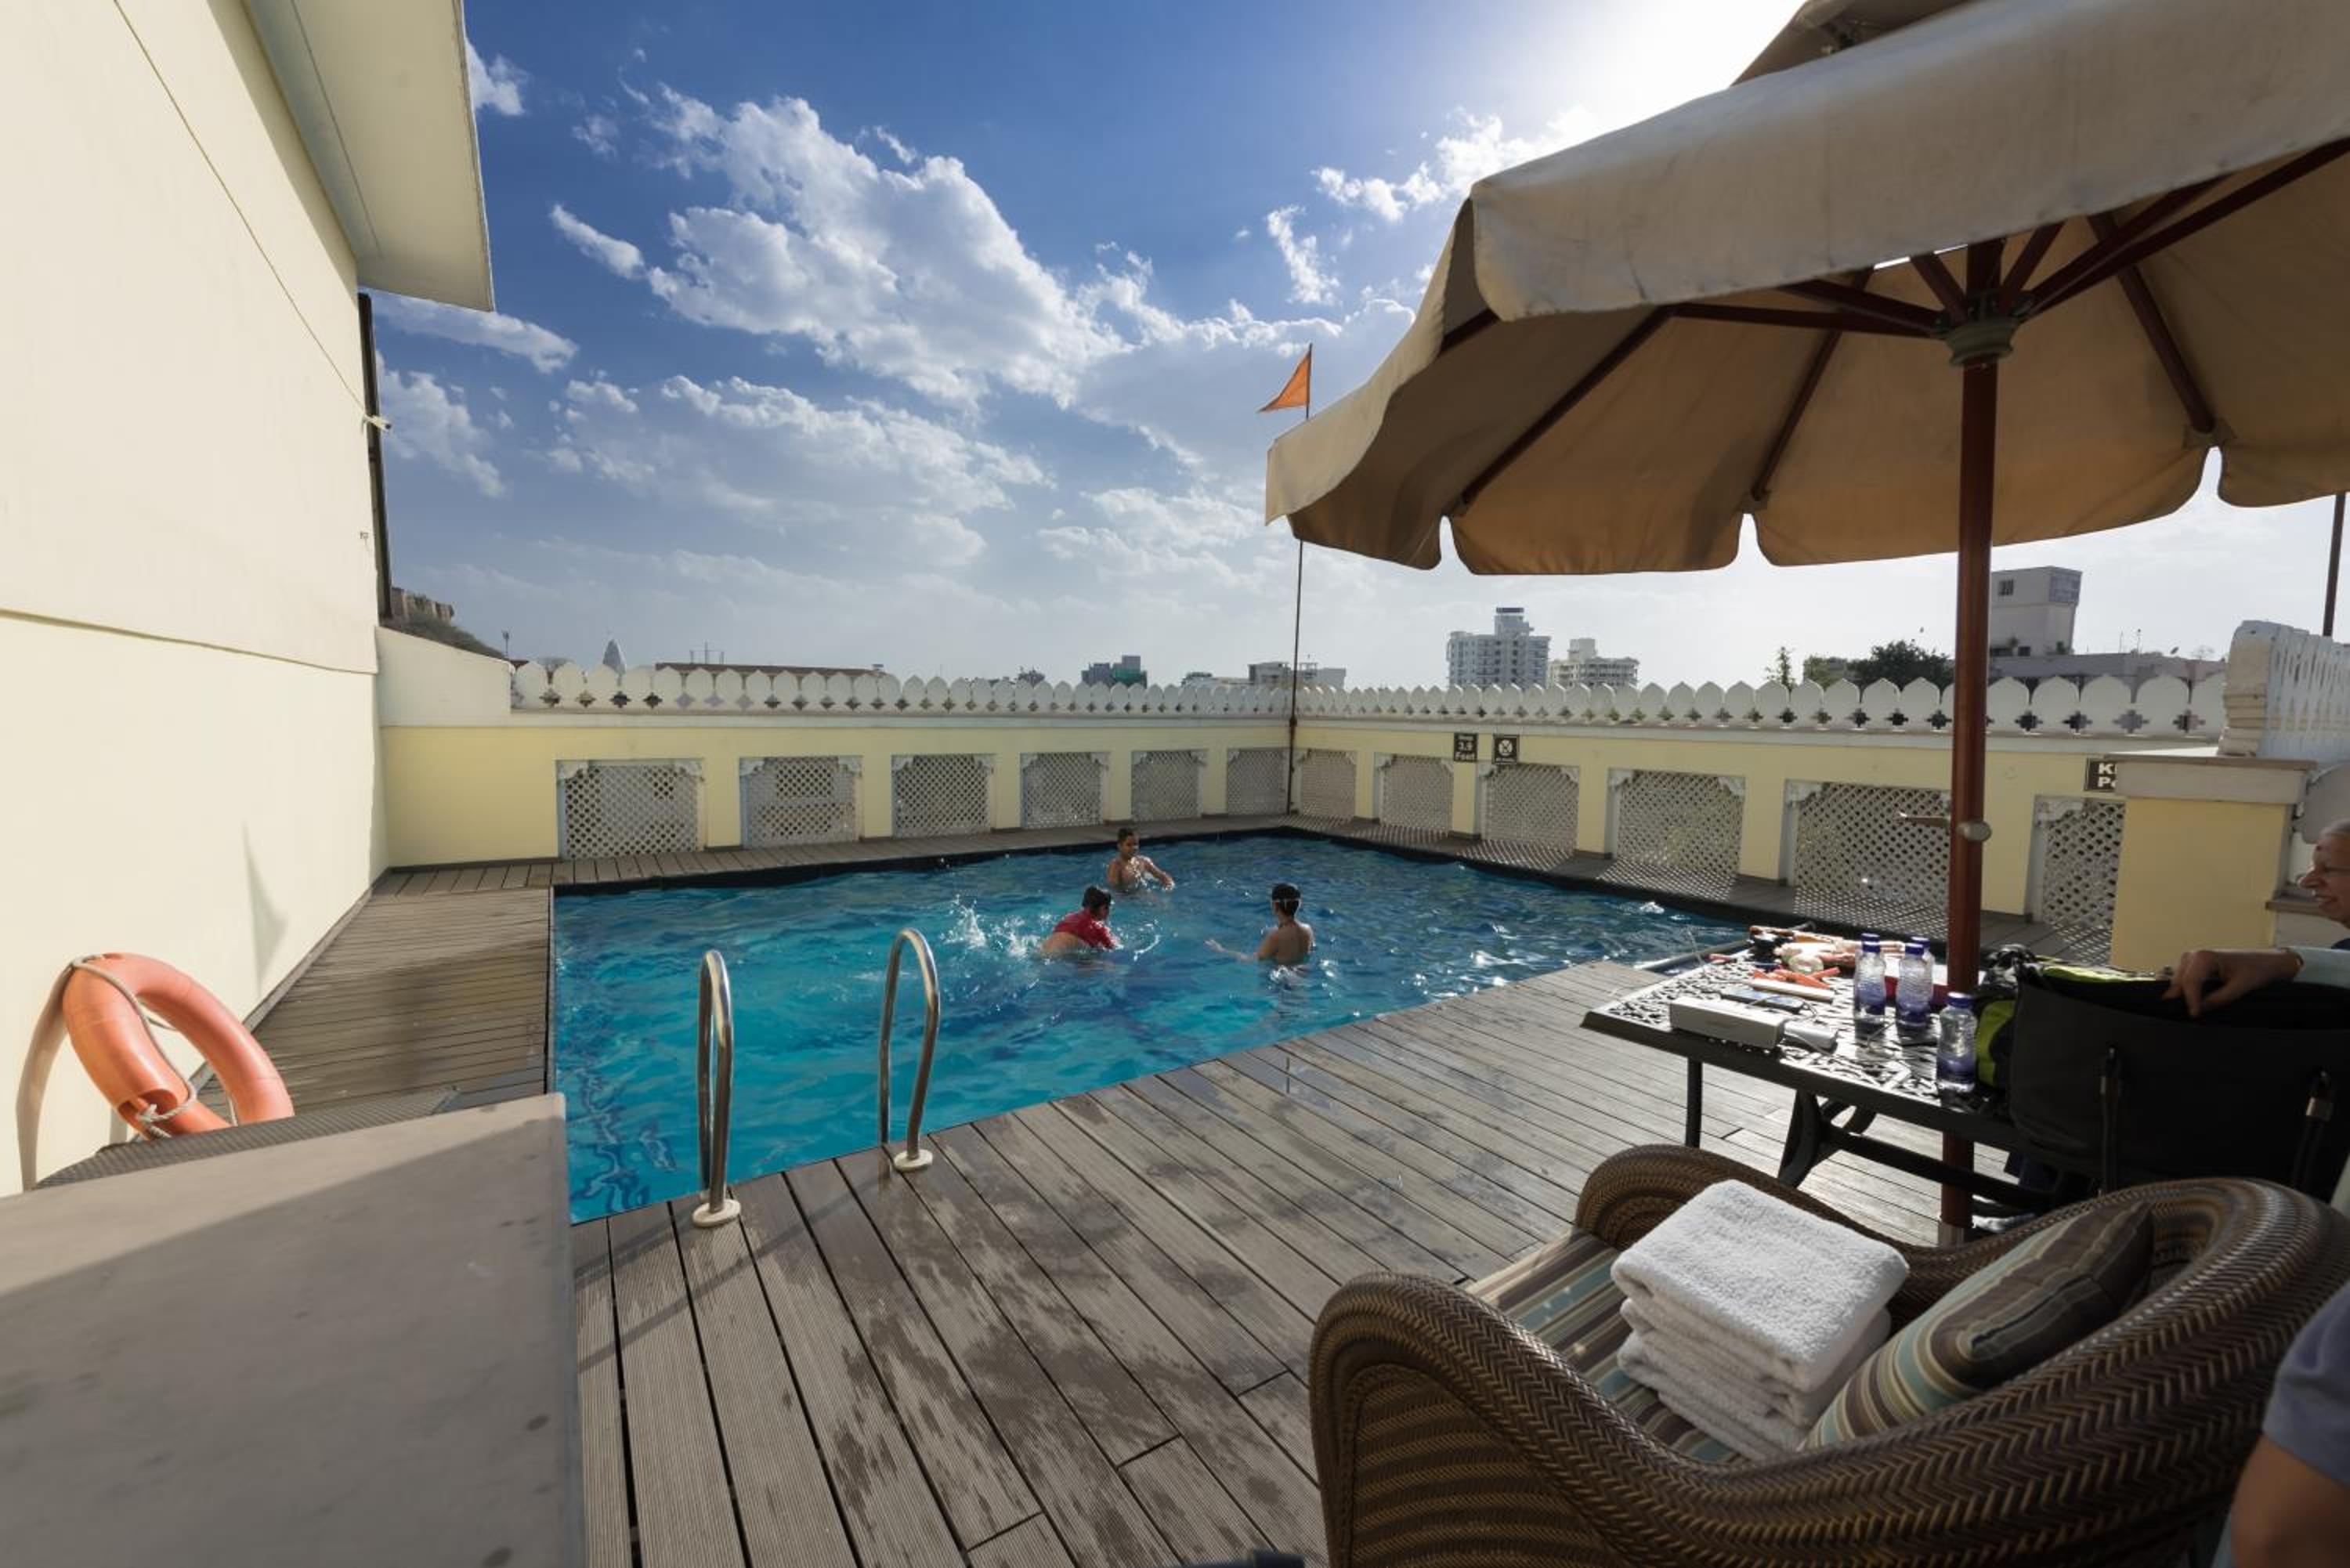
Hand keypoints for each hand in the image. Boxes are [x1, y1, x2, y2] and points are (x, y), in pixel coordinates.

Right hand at [2161, 947, 2300, 1017]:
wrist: (2266, 962)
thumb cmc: (2256, 969)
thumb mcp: (2240, 987)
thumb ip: (2219, 999)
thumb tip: (2201, 1009)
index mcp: (2204, 956)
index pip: (2190, 981)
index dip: (2191, 1000)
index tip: (2194, 1015)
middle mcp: (2194, 956)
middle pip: (2181, 982)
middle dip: (2183, 998)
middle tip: (2191, 1016)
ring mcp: (2192, 960)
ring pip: (2180, 982)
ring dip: (2184, 995)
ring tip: (2192, 1010)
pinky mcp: (2194, 967)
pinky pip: (2184, 981)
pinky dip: (2187, 992)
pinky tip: (2194, 1002)